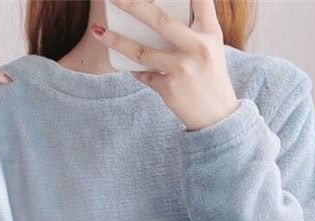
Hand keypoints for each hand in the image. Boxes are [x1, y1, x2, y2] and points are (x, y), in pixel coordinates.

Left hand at [92, 0, 239, 130]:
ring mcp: (182, 69)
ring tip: (98, 32)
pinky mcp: (169, 88)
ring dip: (116, 41)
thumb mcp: (211, 46)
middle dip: (132, 5)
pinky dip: (135, 69)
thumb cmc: (211, 76)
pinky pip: (144, 74)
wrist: (216, 115)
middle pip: (159, 20)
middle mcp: (197, 47)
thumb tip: (157, 14)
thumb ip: (193, 27)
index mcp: (210, 32)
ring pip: (142, 51)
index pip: (200, 0)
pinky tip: (129, 66)